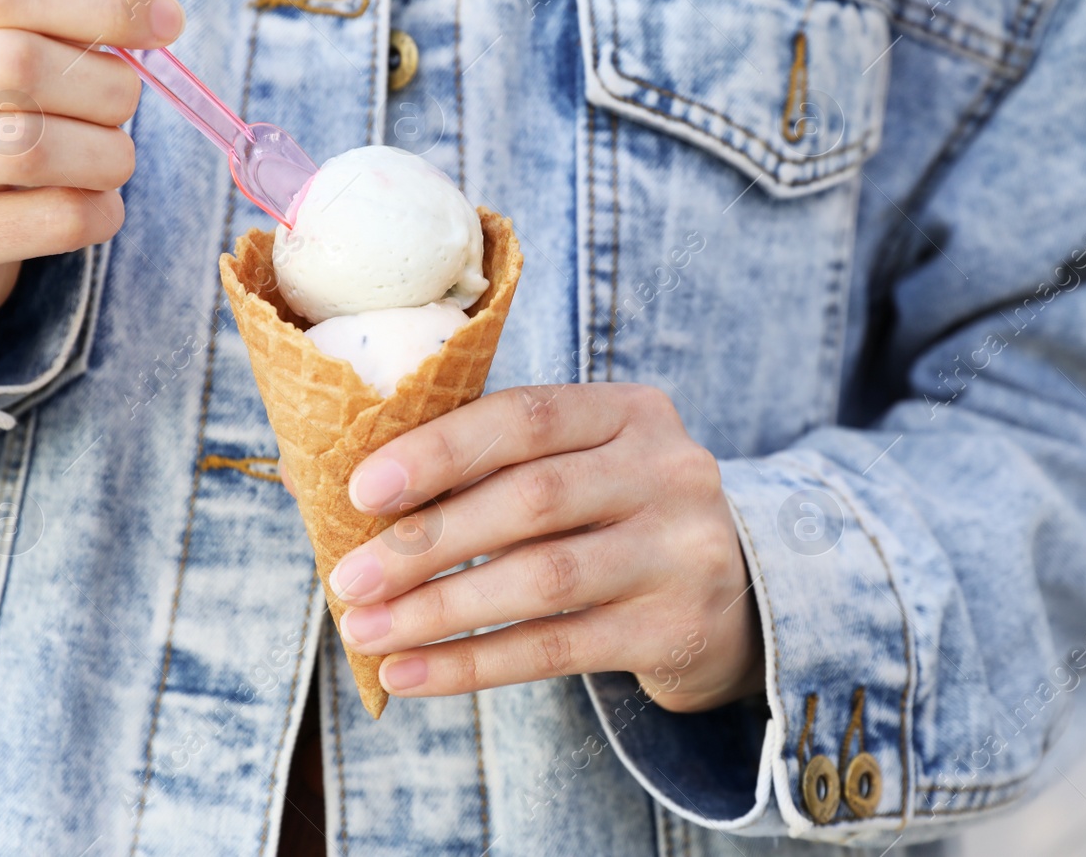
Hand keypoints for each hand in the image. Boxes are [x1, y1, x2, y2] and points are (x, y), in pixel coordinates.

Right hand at [0, 0, 183, 367]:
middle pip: (21, 66)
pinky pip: (53, 220)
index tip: (170, 21)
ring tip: (112, 153)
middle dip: (108, 87)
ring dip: (110, 153)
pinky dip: (102, 209)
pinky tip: (97, 198)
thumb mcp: (21, 28)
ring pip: (35, 148)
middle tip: (126, 101)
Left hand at [310, 383, 764, 711]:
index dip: (440, 451)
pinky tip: (411, 675)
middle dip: (427, 541)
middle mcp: (669, 471)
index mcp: (632, 411)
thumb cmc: (618, 521)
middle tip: (350, 578)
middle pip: (532, 499)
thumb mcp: (584, 467)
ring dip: (440, 609)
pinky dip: (473, 664)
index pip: (526, 417)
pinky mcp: (676, 628)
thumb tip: (350, 491)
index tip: (363, 489)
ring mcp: (680, 551)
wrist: (736, 598)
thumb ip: (498, 465)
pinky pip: (558, 649)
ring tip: (366, 632)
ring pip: (543, 578)